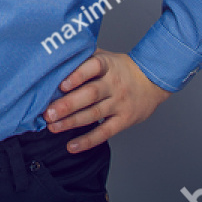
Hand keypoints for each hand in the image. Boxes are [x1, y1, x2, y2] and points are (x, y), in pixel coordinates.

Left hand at [44, 49, 171, 151]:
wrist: (153, 81)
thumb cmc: (120, 68)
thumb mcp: (106, 56)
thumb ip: (84, 55)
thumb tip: (55, 55)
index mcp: (107, 65)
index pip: (93, 67)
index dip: (78, 75)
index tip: (61, 84)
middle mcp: (114, 84)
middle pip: (90, 94)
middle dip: (68, 104)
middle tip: (48, 113)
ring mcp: (119, 103)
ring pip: (94, 114)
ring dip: (71, 122)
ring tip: (53, 127)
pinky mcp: (124, 120)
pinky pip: (104, 132)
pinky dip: (87, 141)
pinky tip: (71, 146)